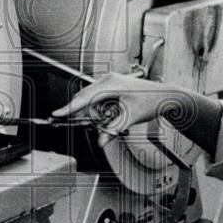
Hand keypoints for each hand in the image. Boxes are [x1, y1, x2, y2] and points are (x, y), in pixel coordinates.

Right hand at [52, 72, 176, 140]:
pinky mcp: (112, 90)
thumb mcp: (130, 117)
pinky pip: (99, 103)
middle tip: (96, 126)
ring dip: (98, 116)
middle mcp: (107, 81)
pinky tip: (116, 115)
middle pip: (85, 100)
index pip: (83, 97)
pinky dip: (103, 113)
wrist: (166, 96)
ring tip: (117, 119)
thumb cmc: (151, 100)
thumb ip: (113, 130)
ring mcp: (109, 84)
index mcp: (110, 83)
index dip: (69, 107)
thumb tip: (100, 141)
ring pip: (92, 103)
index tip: (56, 114)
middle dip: (88, 115)